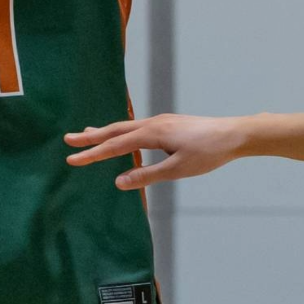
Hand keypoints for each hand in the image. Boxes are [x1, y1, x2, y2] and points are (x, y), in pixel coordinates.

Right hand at [64, 113, 249, 189]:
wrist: (234, 134)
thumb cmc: (208, 153)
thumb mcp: (177, 169)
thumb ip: (147, 175)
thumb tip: (119, 181)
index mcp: (152, 133)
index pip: (115, 145)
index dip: (92, 153)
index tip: (71, 159)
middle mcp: (153, 123)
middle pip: (115, 130)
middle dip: (91, 137)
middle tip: (68, 140)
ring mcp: (161, 121)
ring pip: (126, 127)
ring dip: (105, 132)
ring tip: (87, 134)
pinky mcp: (168, 124)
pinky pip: (137, 127)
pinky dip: (122, 131)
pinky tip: (122, 136)